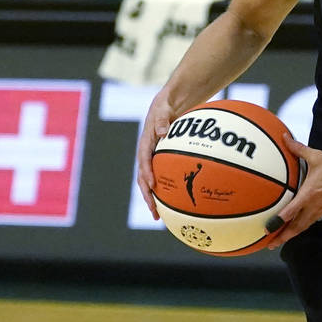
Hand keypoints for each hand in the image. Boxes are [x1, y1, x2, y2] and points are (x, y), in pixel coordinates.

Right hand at [136, 92, 175, 220]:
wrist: (168, 105)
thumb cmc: (165, 106)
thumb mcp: (163, 109)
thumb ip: (162, 119)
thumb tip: (163, 131)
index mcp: (145, 143)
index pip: (143, 161)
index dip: (147, 174)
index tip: (152, 186)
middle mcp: (147, 155)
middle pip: (144, 179)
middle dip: (148, 196)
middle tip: (155, 212)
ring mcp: (154, 160)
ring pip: (153, 182)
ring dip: (155, 199)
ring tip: (161, 217)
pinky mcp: (162, 162)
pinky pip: (165, 178)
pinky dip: (168, 190)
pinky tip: (178, 203)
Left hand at [264, 140, 321, 248]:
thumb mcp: (317, 156)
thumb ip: (298, 149)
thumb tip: (285, 138)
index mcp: (309, 194)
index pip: (291, 212)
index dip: (278, 222)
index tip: (267, 228)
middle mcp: (314, 205)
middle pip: (296, 226)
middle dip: (283, 237)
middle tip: (270, 243)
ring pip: (304, 226)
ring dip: (291, 234)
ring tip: (280, 241)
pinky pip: (311, 221)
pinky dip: (302, 227)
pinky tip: (297, 226)